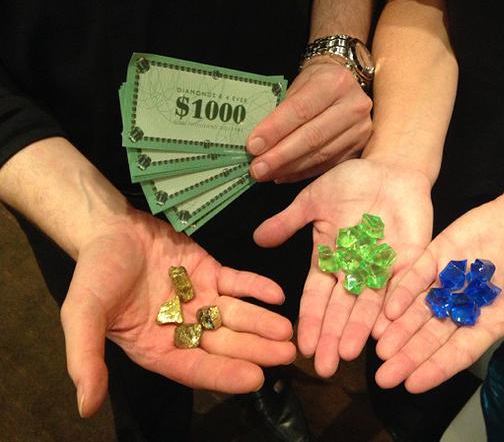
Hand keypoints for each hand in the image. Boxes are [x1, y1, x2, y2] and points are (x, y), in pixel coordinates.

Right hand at [60, 209, 294, 416]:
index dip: (224, 373)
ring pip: (235, 315)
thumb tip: (85, 408)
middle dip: (255, 350)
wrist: (108, 228)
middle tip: (287, 355)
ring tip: (287, 330)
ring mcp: (200, 300)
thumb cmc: (95, 273)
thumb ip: (85, 359)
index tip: (254, 378)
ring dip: (262, 322)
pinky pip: (237, 282)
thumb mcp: (82, 315)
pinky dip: (256, 288)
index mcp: (157, 347)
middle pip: (224, 343)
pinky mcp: (211, 273)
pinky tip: (276, 294)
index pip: (195, 367)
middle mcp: (183, 329)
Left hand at [246, 58, 372, 182]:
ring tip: (266, 174)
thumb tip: (258, 143)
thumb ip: (281, 111)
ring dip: (289, 168)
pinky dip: (302, 172)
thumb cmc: (315, 83)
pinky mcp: (360, 148)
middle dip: (280, 156)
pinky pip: (327, 165)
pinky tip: (283, 175)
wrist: (345, 83)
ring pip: (320, 155)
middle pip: (312, 137)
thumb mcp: (298, 84)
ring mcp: (361, 129)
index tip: (252, 146)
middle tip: (257, 169)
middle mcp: (353, 106)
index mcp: (334, 82)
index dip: (275, 130)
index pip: (300, 110)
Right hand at [254, 159, 432, 376]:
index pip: (317, 296)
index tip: (301, 346)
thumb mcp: (315, 200)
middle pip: (342, 309)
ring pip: (370, 305)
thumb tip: (257, 239)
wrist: (390, 168)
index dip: (310, 320)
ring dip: (359, 329)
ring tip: (348, 354)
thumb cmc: (350, 183)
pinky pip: (403, 285)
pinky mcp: (412, 259)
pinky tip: (385, 327)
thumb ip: (289, 221)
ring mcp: (383, 268)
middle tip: (324, 367)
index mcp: (331, 260)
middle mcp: (356, 271)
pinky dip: (394, 304)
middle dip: (332, 337)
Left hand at [375, 191, 503, 392]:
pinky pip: (419, 273)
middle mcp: (464, 304)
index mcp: (490, 321)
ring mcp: (450, 278)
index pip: (460, 351)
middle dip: (408, 355)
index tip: (413, 385)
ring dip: (398, 327)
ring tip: (378, 347)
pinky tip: (389, 306)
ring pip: (419, 307)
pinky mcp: (441, 252)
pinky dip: (405, 288)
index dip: (437, 368)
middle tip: (384, 375)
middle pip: (431, 334)